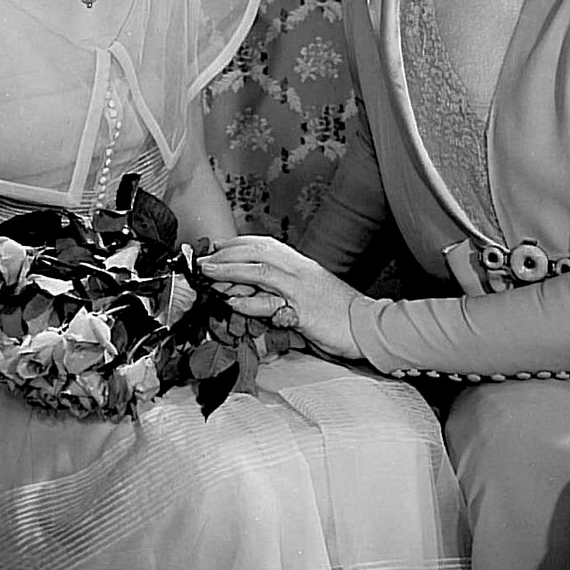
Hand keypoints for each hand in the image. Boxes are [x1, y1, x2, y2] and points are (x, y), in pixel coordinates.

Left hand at [199, 236, 366, 360]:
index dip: (235, 244)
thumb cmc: (338, 311)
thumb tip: (253, 288)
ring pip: (259, 271)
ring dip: (229, 270)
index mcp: (300, 263)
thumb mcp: (309, 290)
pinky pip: (270, 305)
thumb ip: (284, 285)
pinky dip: (249, 303)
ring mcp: (300, 290)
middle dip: (226, 253)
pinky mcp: (302, 312)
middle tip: (202, 260)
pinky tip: (231, 303)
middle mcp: (298, 270)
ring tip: (207, 273)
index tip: (214, 247)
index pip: (262, 244)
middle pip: (256, 252)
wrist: (367, 325)